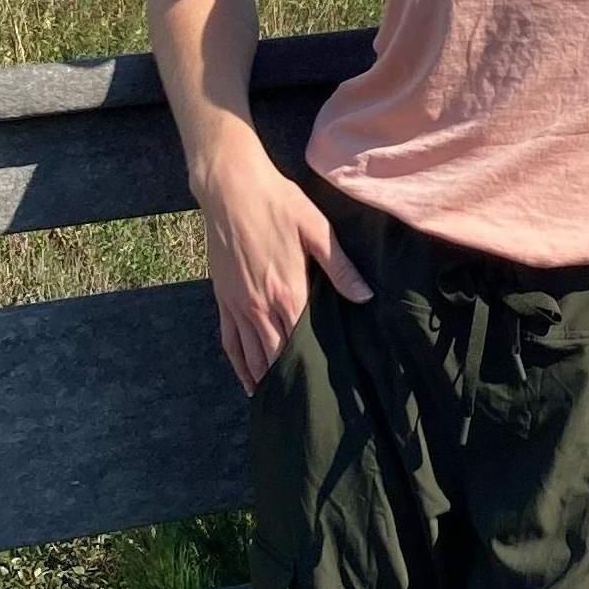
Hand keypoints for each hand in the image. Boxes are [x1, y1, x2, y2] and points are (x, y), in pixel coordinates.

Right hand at [200, 147, 371, 391]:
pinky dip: (240, 367)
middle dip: (292, 378)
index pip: (304, 340)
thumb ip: (339, 266)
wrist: (230, 187)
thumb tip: (365, 296)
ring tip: (283, 400)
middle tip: (309, 401)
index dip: (316, 363)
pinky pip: (230, 343)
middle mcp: (260, 305)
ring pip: (253, 355)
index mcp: (288, 290)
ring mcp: (238, 305)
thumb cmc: (277, 202)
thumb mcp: (315, 227)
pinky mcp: (222, 300)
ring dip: (267, 379)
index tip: (329, 384)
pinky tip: (250, 381)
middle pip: (277, 354)